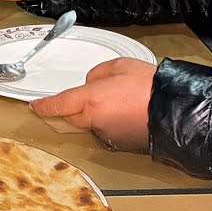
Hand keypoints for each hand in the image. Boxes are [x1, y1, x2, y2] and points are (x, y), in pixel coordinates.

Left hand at [30, 58, 156, 151]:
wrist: (176, 111)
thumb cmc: (151, 86)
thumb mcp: (120, 66)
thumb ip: (97, 74)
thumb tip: (91, 83)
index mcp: (90, 99)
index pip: (57, 104)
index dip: (43, 105)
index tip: (35, 105)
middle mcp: (94, 121)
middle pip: (68, 118)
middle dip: (64, 111)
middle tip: (70, 101)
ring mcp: (107, 135)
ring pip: (88, 125)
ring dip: (90, 115)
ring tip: (113, 101)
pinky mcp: (119, 144)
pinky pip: (104, 131)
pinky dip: (107, 123)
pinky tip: (122, 112)